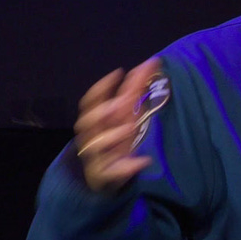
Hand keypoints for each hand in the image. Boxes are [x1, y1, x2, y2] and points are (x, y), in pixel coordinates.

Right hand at [73, 57, 160, 192]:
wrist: (102, 176)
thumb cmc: (115, 139)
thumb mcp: (126, 114)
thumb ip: (136, 90)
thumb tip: (151, 63)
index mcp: (97, 120)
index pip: (91, 101)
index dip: (102, 87)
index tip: (118, 73)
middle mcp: (93, 135)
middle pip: (89, 120)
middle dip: (102, 111)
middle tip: (121, 103)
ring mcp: (97, 155)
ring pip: (96, 145)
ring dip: (112, 136)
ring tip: (130, 129)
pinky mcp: (105, 174)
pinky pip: (111, 172)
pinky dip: (126, 168)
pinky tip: (143, 161)